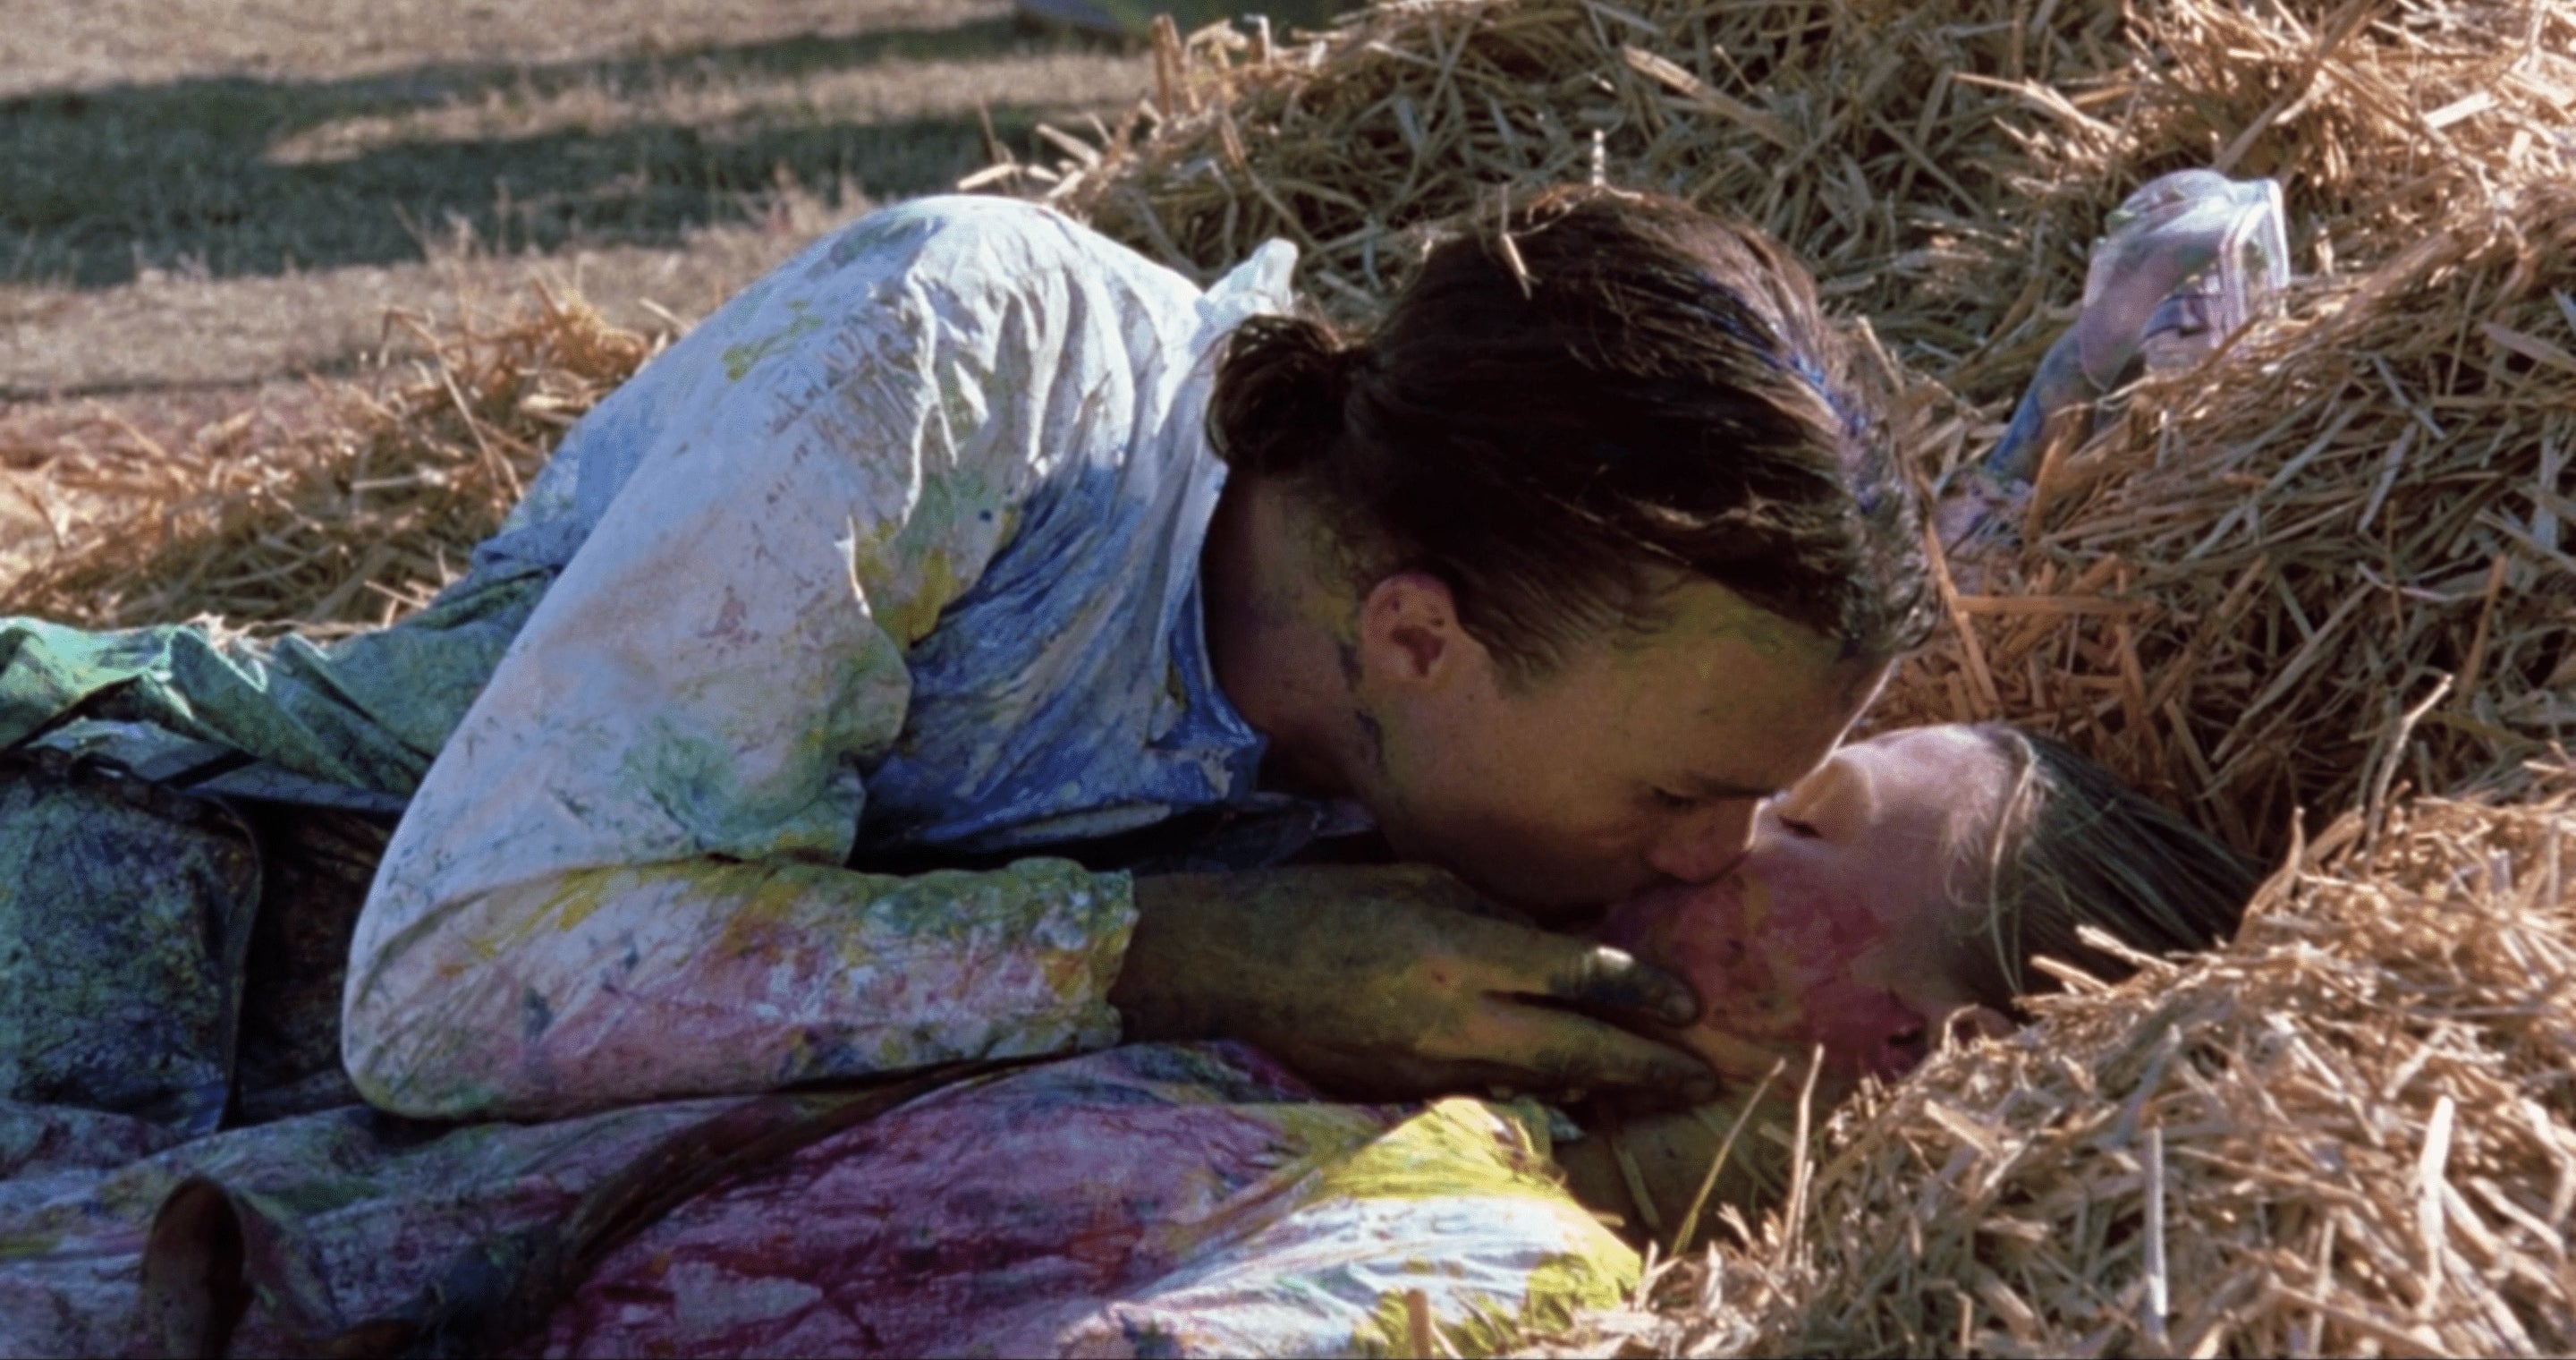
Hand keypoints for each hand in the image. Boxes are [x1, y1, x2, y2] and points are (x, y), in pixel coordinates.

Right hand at [1109, 864, 1718, 1104]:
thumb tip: (1563, 939)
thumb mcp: (1417, 881)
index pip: (1577, 976)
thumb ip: (1496, 913)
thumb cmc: (1323, 902)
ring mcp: (1426, 1065)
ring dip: (1600, 1087)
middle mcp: (1452, 1015)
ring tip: (1654, 1088)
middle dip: (1646, 1067)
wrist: (1231, 963)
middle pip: (1576, 1051)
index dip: (1642, 993)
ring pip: (1538, 1084)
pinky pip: (1486, 1095)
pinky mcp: (1401, 1093)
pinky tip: (1572, 1097)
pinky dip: (1535, 1095)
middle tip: (1702, 1075)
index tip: (1689, 1005)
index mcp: (1459, 948)